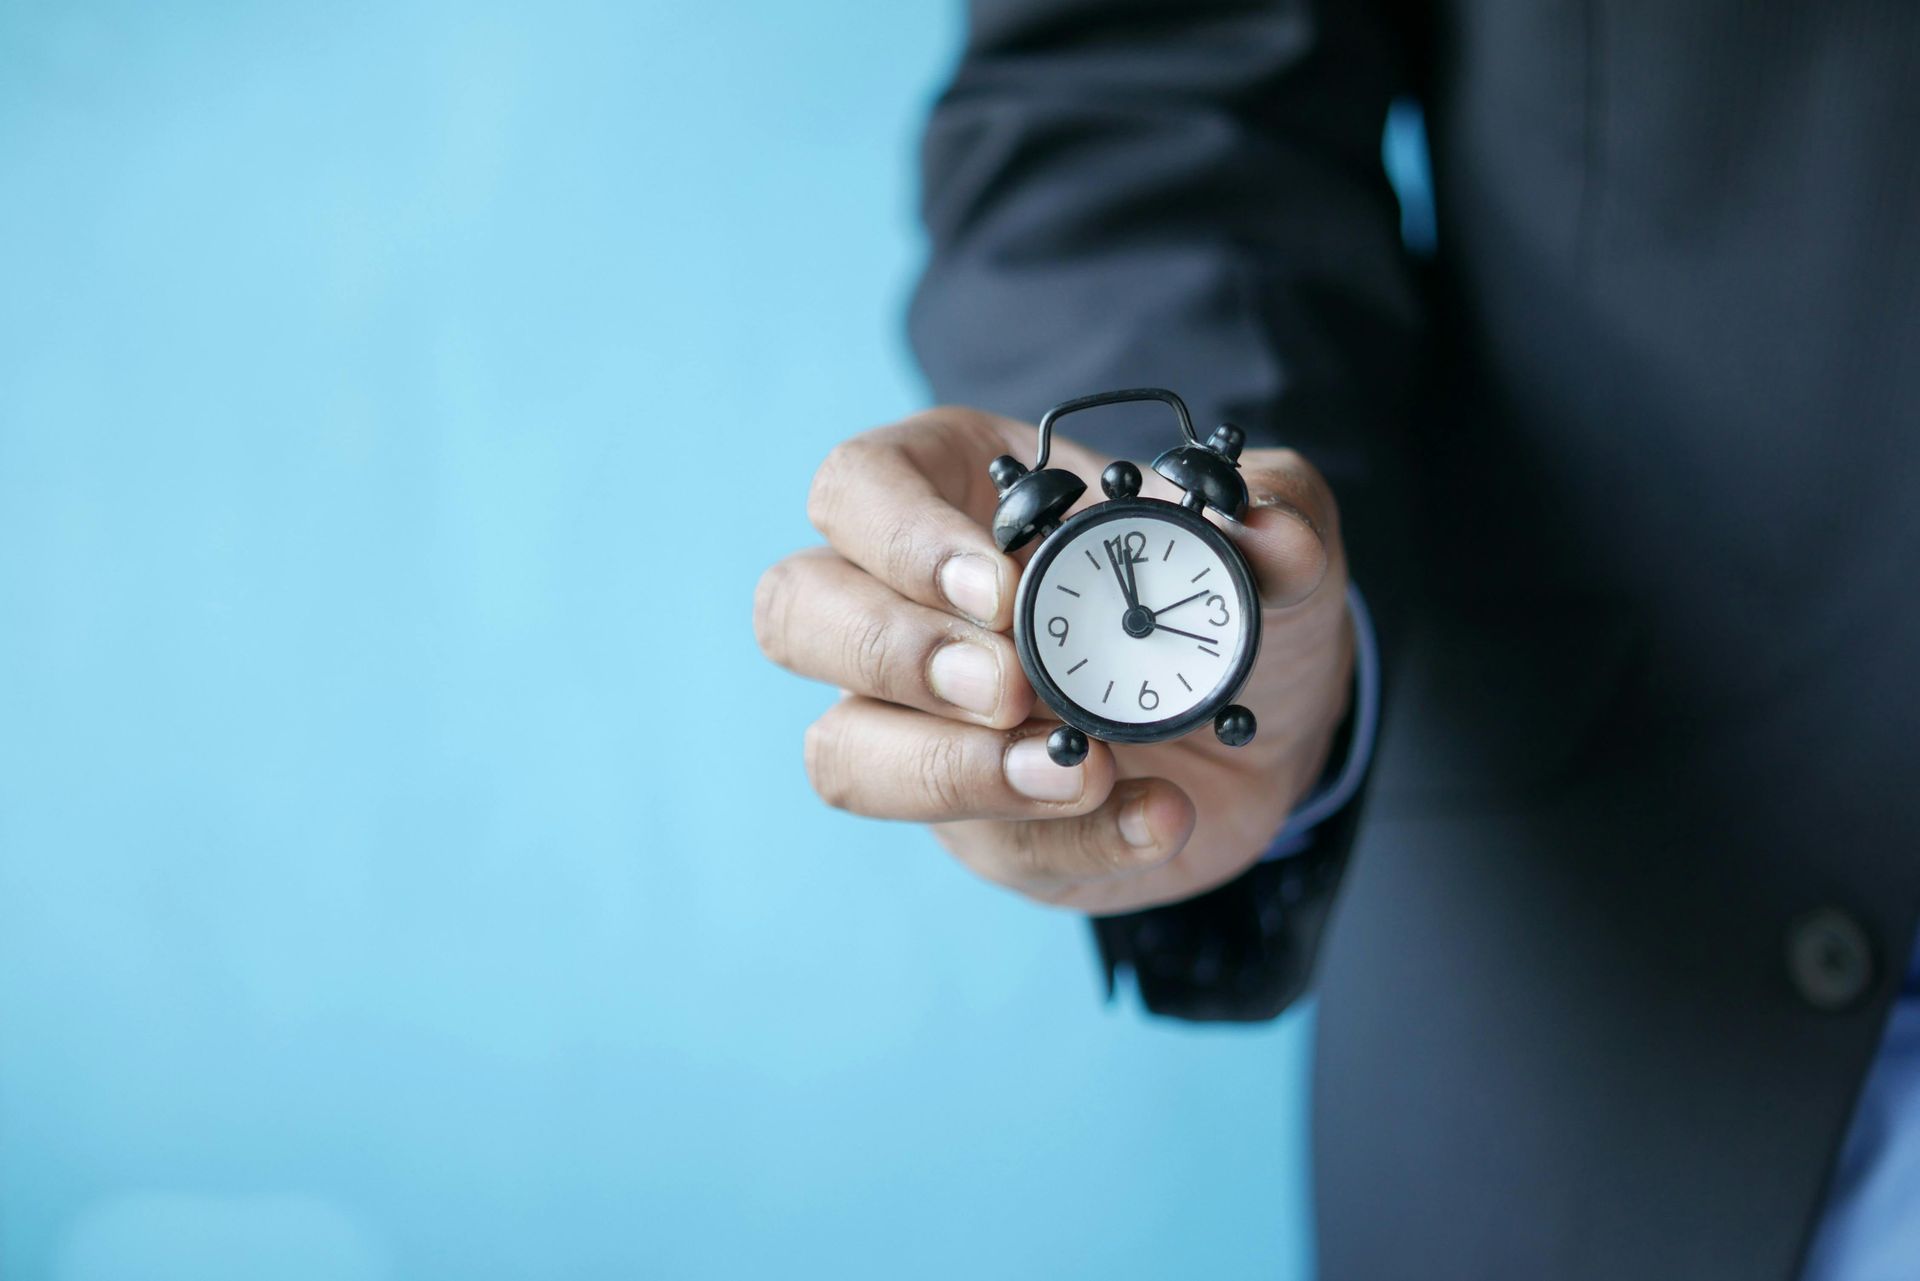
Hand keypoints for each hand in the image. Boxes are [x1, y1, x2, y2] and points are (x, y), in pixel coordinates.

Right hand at [754, 407, 1353, 913]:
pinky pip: (973, 840)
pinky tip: (1158, 816)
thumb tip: (1271, 535)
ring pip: (841, 751)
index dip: (903, 538)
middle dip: (894, 655)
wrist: (1269, 728)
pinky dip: (1068, 838)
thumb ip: (1285, 524)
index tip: (1001, 590)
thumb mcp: (1278, 547)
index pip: (858, 489)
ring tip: (1076, 769)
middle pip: (798, 611)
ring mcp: (915, 722)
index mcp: (951, 491)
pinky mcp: (964, 817)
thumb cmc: (1233, 603)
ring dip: (948, 771)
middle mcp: (905, 603)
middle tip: (1010, 688)